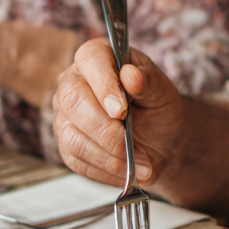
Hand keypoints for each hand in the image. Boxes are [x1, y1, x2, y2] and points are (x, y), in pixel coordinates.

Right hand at [52, 39, 187, 187]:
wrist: (160, 139)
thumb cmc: (158, 107)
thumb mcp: (163, 93)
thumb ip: (149, 82)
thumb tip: (131, 75)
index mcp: (99, 57)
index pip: (91, 60)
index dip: (103, 85)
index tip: (121, 110)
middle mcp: (74, 81)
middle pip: (72, 100)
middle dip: (104, 129)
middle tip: (131, 145)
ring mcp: (65, 114)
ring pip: (72, 136)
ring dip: (110, 156)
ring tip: (142, 164)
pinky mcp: (66, 143)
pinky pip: (77, 160)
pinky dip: (106, 170)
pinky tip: (128, 171)